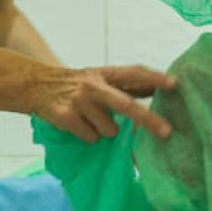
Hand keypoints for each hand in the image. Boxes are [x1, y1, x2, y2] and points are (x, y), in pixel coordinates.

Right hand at [31, 65, 176, 141]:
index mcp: (105, 73)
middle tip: (167, 132)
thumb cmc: (78, 84)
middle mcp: (94, 85)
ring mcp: (79, 101)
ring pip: (109, 130)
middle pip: (126, 105)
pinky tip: (79, 125)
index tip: (175, 84)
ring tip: (92, 120)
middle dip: (148, 120)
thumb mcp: (102, 78)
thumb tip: (158, 87)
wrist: (36, 85)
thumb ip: (128, 84)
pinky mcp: (66, 117)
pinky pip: (91, 137)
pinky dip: (89, 136)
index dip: (155, 78)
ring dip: (105, 131)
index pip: (134, 72)